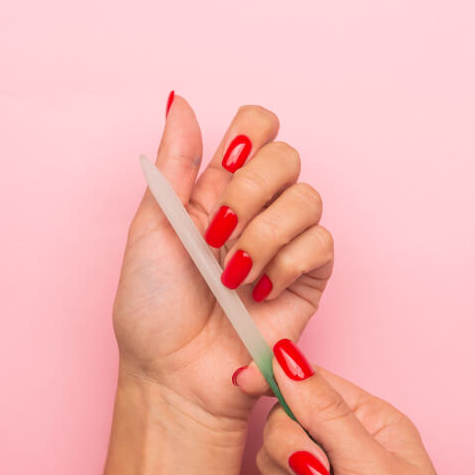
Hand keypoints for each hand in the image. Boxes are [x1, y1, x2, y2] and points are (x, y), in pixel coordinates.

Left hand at [113, 95, 333, 436]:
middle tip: (217, 234)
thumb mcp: (152, 226)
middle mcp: (255, 210)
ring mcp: (284, 244)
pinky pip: (322, 243)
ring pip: (308, 198)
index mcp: (215, 189)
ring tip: (232, 274)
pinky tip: (260, 290)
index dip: (249, 135)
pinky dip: (288, 263)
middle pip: (286, 155)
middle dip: (251, 191)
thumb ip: (176, 163)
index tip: (224, 167)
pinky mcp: (309, 279)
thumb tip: (180, 100)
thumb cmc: (153, 310)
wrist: (175, 374)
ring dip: (265, 234)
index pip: (256, 129)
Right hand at [246, 339, 474, 474]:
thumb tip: (287, 357)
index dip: (277, 380)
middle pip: (281, 424)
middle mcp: (344, 449)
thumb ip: (323, 411)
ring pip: (270, 467)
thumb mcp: (372, 466)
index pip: (311, 384)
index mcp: (370, 423)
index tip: (244, 382)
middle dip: (294, 455)